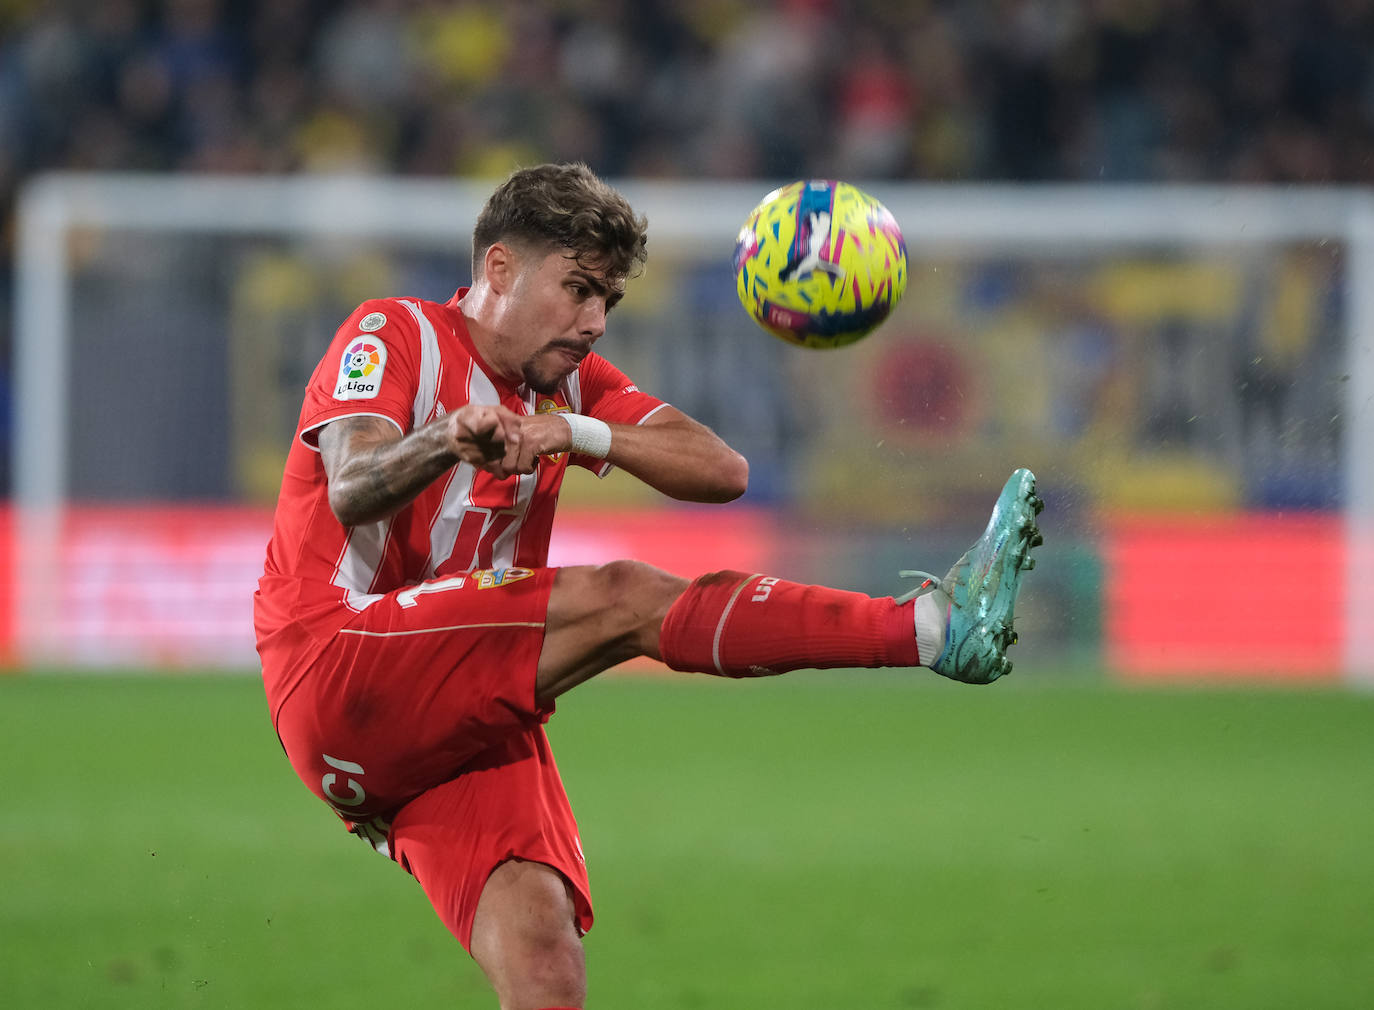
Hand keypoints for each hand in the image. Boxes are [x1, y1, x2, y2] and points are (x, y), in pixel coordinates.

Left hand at [447, 406, 571, 478]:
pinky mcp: (531, 444)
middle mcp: (509, 430)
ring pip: (510, 467)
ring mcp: (519, 437)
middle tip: (523, 462)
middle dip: (512, 467)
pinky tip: (537, 458)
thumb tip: (498, 470)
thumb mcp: (522, 435)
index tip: (509, 463)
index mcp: (505, 427)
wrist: (565, 429)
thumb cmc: (543, 433)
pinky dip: (531, 468)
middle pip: (500, 462)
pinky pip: (523, 467)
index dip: (499, 463)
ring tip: (530, 458)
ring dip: (522, 468)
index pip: (491, 451)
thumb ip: (508, 447)